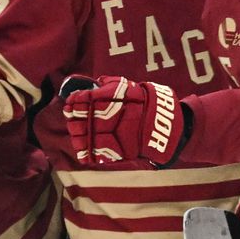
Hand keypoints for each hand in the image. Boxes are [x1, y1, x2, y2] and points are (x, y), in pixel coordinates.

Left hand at [62, 75, 188, 165]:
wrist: (169, 127)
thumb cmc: (150, 104)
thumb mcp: (133, 88)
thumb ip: (113, 85)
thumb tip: (95, 84)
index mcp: (114, 100)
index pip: (86, 99)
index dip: (75, 100)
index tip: (70, 100)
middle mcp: (112, 118)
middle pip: (82, 118)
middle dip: (73, 117)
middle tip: (70, 115)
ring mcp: (114, 137)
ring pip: (86, 137)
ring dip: (77, 135)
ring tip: (75, 133)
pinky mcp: (118, 152)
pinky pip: (97, 154)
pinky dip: (87, 153)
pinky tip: (82, 150)